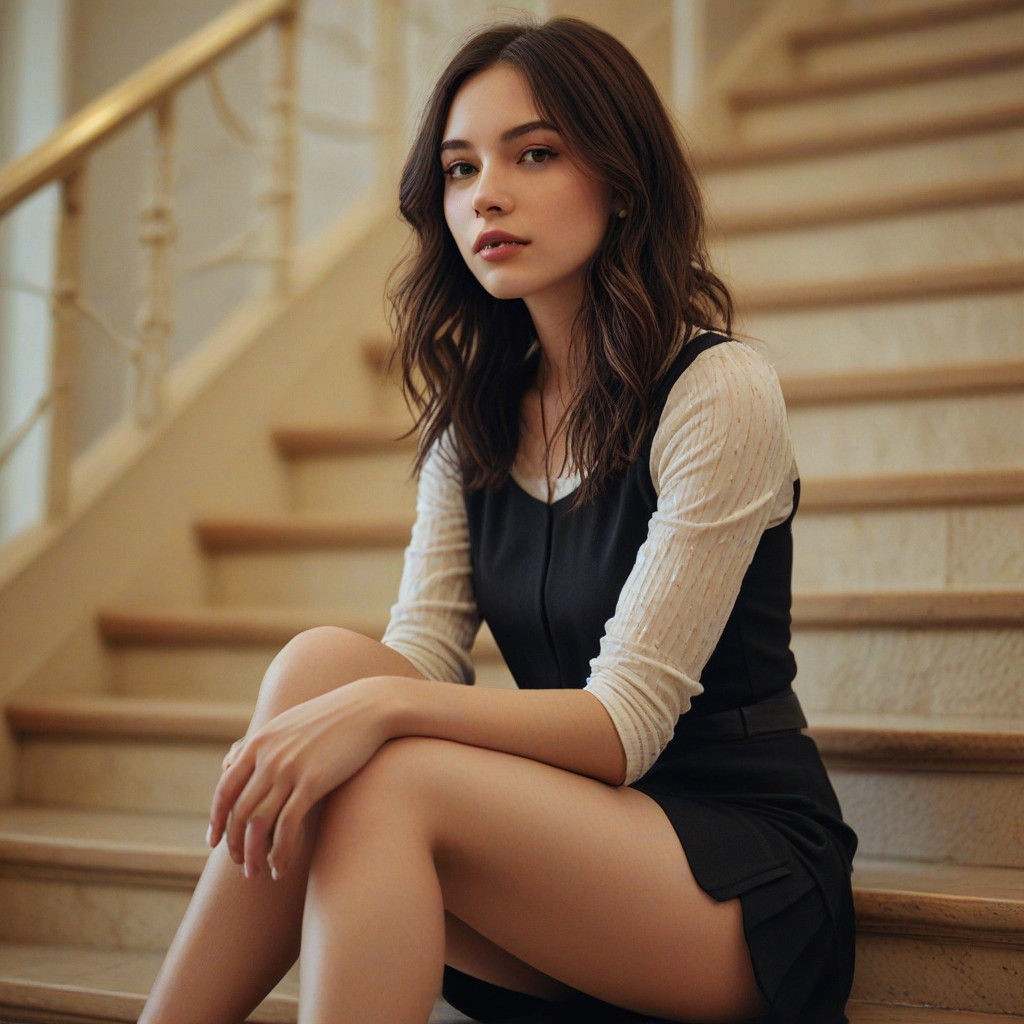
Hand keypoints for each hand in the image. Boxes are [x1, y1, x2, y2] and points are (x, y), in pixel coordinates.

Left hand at [207, 677, 393, 879]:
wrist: (367, 707)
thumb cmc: (330, 717)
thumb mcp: (288, 724)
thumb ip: (262, 745)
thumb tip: (233, 764)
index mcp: (259, 742)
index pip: (224, 789)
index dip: (216, 819)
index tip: (214, 841)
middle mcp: (268, 757)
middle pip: (239, 812)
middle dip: (236, 845)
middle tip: (241, 866)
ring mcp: (289, 769)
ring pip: (258, 824)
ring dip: (254, 855)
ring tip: (258, 874)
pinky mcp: (313, 782)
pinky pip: (287, 826)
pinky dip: (280, 852)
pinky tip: (281, 867)